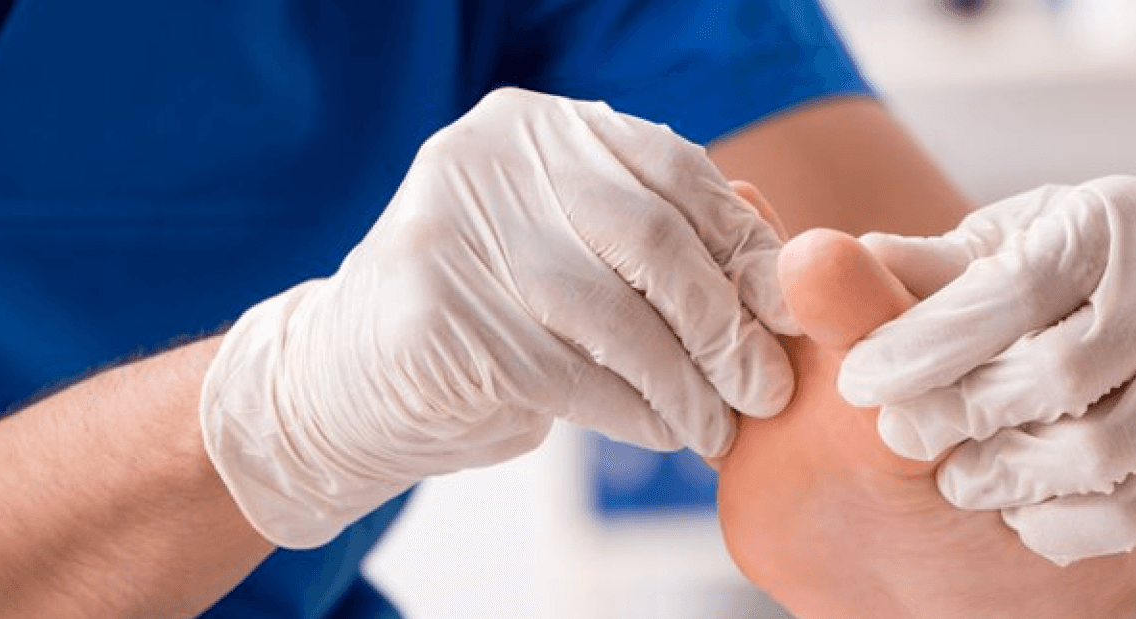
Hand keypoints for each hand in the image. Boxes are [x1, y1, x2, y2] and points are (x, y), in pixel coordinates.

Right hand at [199, 88, 797, 547]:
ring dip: (683, 383)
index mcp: (537, 127)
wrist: (347, 380)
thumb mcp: (574, 256)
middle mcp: (489, 157)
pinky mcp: (433, 313)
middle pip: (649, 235)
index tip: (787, 313)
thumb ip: (659, 250)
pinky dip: (632, 411)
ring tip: (717, 425)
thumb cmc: (491, 318)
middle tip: (767, 385)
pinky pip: (566, 372)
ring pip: (610, 313)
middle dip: (722, 321)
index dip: (742, 245)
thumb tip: (783, 285)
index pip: (672, 169)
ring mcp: (453, 229)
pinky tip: (662, 430)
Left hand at [840, 175, 1135, 563]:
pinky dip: (1072, 526)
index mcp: (1110, 222)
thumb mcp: (1013, 240)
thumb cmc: (1082, 265)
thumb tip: (823, 262)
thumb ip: (932, 266)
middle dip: (968, 413)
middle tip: (902, 438)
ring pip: (1110, 450)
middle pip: (1065, 372)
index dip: (926, 343)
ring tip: (961, 483)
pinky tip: (1023, 518)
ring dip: (1017, 479)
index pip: (1012, 290)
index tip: (859, 382)